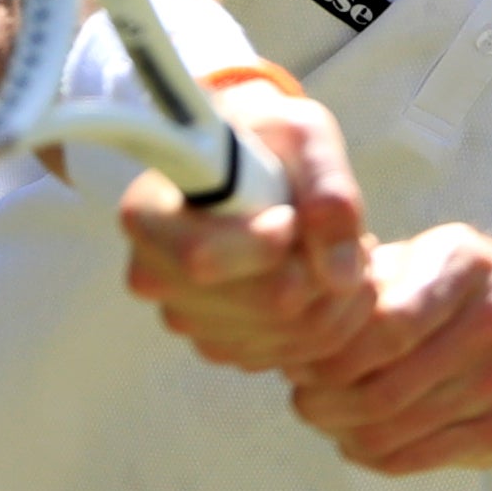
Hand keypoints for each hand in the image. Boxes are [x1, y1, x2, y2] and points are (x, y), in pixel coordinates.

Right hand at [121, 81, 373, 372]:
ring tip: (337, 247)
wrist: (250, 163)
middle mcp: (155, 277)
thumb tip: (340, 275)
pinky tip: (325, 276)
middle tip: (343, 231)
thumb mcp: (302, 134)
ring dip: (338, 296)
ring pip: (292, 336)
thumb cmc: (267, 137)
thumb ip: (328, 189)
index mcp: (148, 215)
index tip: (289, 216)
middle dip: (323, 269)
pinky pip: (296, 355)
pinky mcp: (222, 346)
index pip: (203, 261)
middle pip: (266, 306)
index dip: (266, 246)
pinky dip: (332, 320)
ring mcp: (187, 320)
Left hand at [287, 226, 491, 475]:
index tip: (299, 360)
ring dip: (344, 431)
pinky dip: (375, 455)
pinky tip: (357, 439)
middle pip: (386, 386)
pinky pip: (420, 458)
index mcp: (465, 264)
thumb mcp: (411, 260)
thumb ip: (355, 284)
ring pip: (397, 429)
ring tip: (324, 415)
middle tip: (301, 398)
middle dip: (327, 401)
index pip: (385, 326)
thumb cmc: (447, 290)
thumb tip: (290, 320)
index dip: (331, 354)